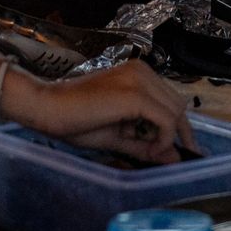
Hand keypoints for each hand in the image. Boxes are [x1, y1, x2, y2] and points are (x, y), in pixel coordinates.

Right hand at [7, 60, 197, 162]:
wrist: (46, 108)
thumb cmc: (75, 121)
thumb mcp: (117, 136)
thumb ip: (145, 146)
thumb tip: (173, 159)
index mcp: (138, 74)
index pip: (171, 101)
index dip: (179, 128)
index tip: (183, 151)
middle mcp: (143, 71)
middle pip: (178, 105)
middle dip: (179, 134)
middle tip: (170, 158)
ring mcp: (139, 80)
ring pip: (175, 111)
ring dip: (169, 137)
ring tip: (151, 154)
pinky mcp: (135, 95)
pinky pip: (165, 119)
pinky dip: (164, 138)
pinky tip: (150, 150)